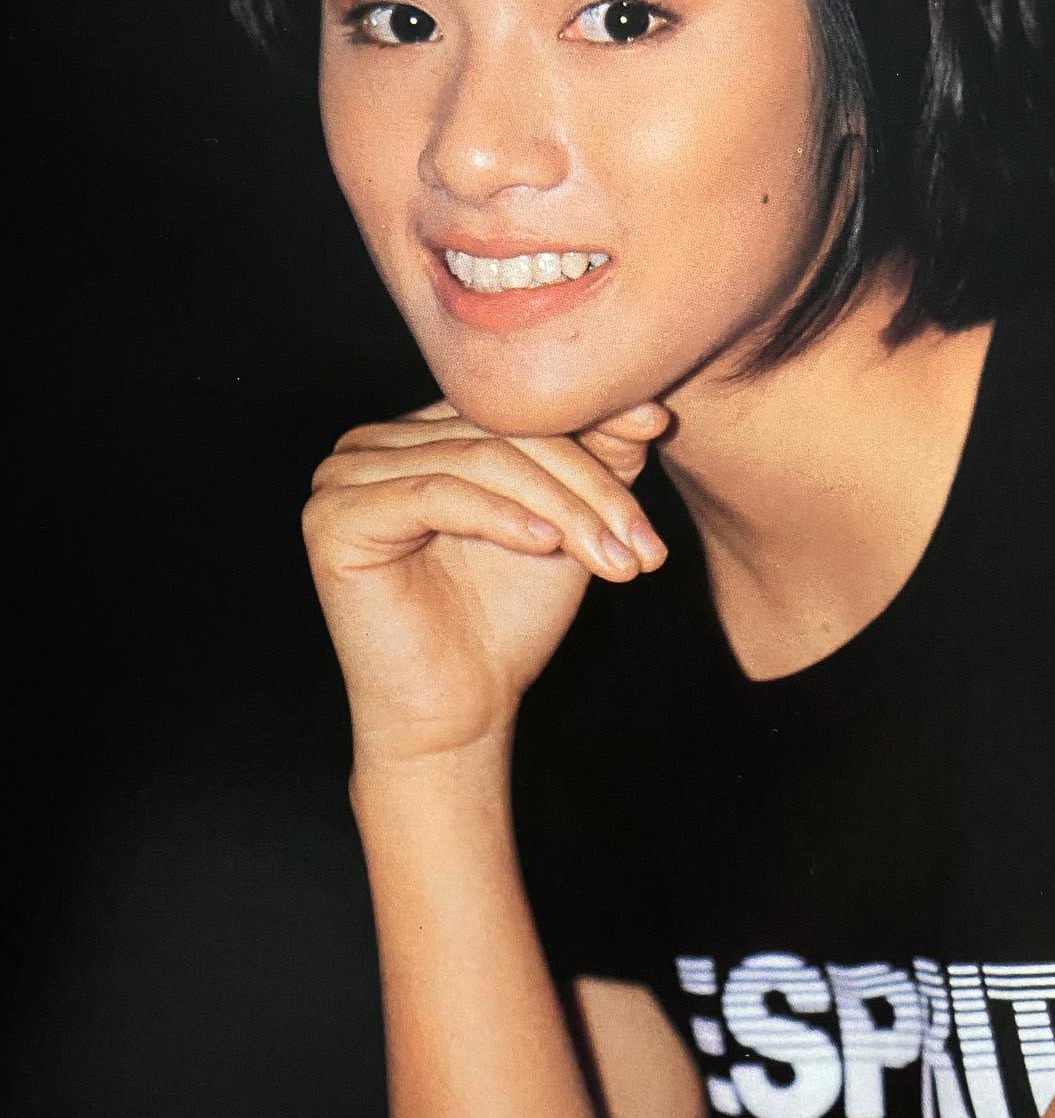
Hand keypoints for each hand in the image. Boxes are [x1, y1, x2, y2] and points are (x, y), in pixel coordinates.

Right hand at [302, 398, 670, 770]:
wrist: (459, 711)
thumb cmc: (507, 619)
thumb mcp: (566, 523)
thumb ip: (597, 459)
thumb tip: (648, 408)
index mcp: (419, 431)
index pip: (513, 406)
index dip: (591, 419)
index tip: (658, 428)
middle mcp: (373, 442)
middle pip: (501, 432)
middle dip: (585, 483)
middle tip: (643, 541)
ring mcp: (344, 475)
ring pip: (478, 460)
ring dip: (561, 508)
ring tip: (614, 558)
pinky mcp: (333, 516)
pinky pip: (436, 495)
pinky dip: (500, 517)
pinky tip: (546, 546)